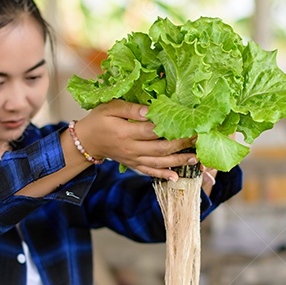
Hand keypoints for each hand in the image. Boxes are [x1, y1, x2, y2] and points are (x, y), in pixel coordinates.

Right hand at [76, 100, 196, 180]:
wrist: (87, 141)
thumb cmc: (99, 120)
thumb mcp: (111, 107)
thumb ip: (131, 108)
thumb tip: (151, 110)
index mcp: (126, 132)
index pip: (153, 131)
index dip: (172, 129)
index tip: (189, 124)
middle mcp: (131, 148)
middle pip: (160, 149)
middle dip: (182, 145)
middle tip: (199, 139)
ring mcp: (133, 159)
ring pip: (159, 162)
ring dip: (178, 162)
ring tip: (195, 159)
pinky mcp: (133, 165)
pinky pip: (150, 172)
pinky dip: (163, 175)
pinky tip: (176, 177)